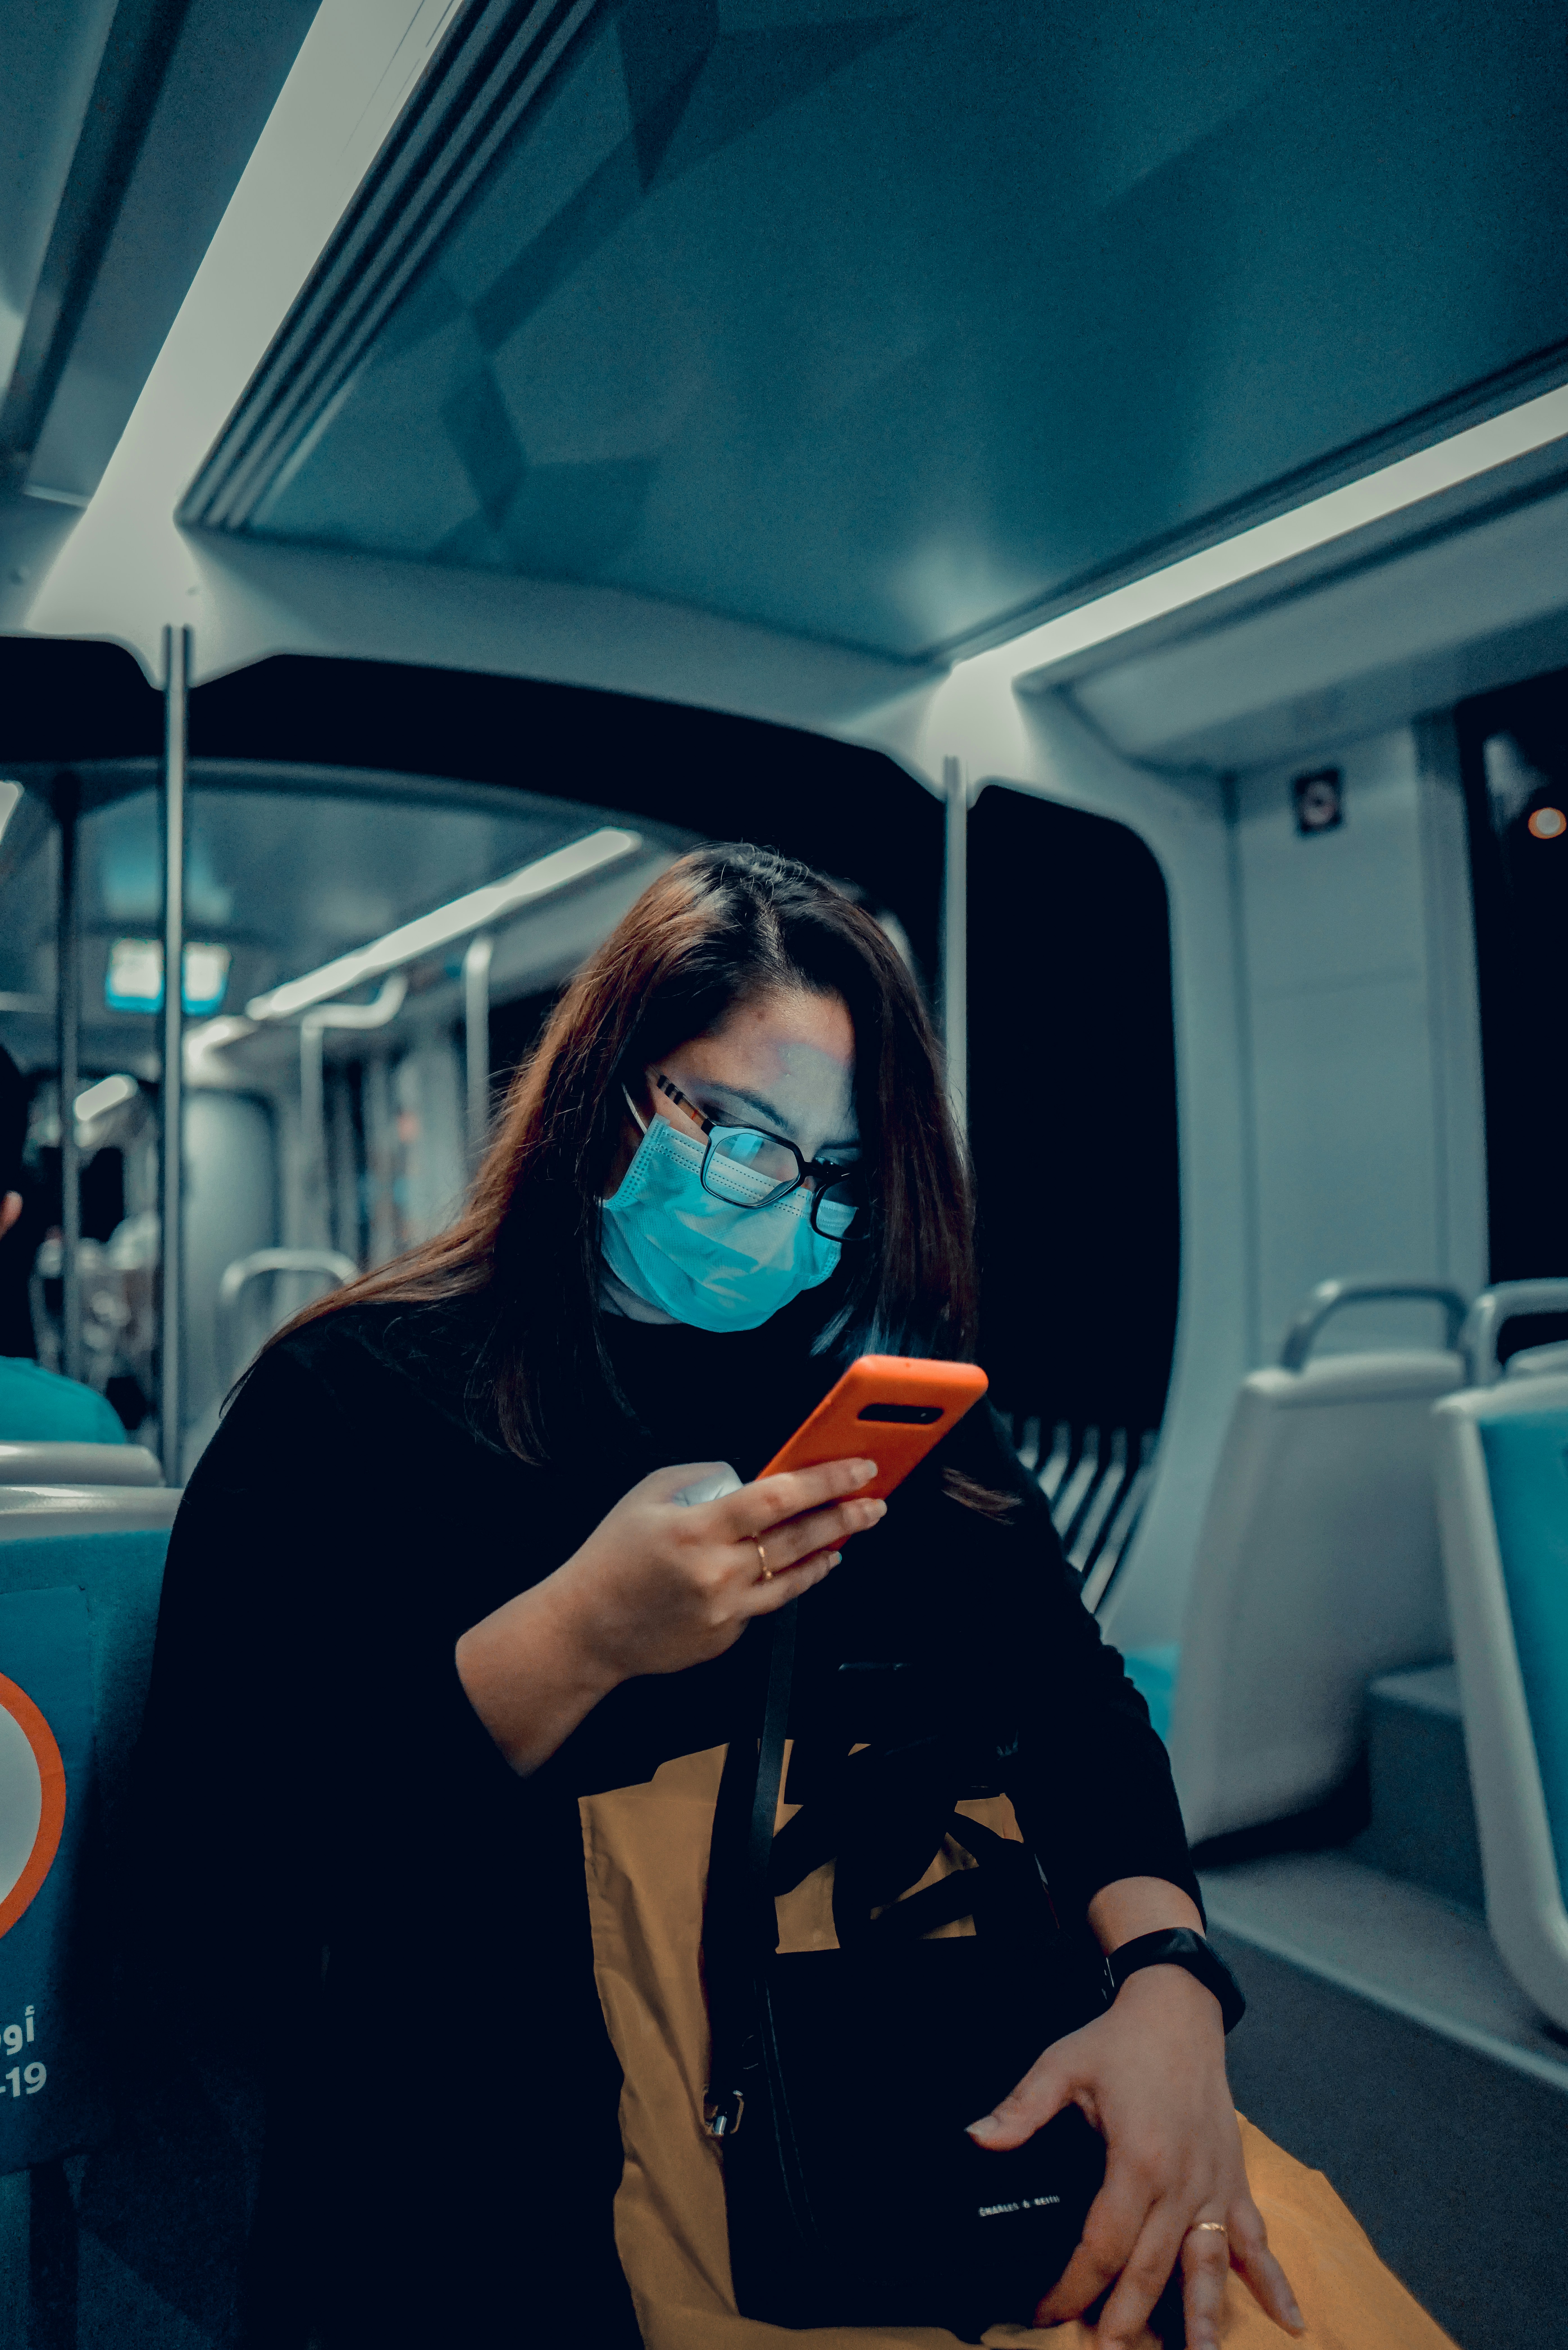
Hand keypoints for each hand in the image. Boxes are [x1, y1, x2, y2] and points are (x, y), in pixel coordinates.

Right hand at [547, 1456, 885, 1682]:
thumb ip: (700, 1477)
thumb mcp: (647, 1495)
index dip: (824, 1481)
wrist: (587, 1628)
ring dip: (829, 1551)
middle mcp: (717, 1572)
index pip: (777, 1498)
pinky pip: (768, 1603)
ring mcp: (726, 1610)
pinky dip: (792, 1580)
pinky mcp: (727, 1636)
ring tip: (850, 1532)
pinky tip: (807, 1565)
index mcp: (696, 1529)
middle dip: (845, 1517)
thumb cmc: (612, 1557)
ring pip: (795, 1577)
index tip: (857, 1469)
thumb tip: (748, 1475)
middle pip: (798, 1539)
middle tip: (874, 1502)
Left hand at [967, 1967, 1304, 2347]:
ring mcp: (1213, 2185)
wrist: (1178, 2010)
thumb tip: (975, 2138)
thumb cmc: (1119, 2041)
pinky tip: (1291, 2322)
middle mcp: (1181, 2183)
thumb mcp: (1061, 2065)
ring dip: (1204, 2321)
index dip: (1073, 2284)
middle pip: (1152, 2269)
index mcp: (1137, 2160)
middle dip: (1127, 2320)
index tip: (1046, 2311)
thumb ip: (1021, 2108)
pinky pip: (1255, 2240)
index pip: (1103, 2243)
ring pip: (1206, 2267)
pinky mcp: (1234, 2180)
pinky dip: (1274, 2281)